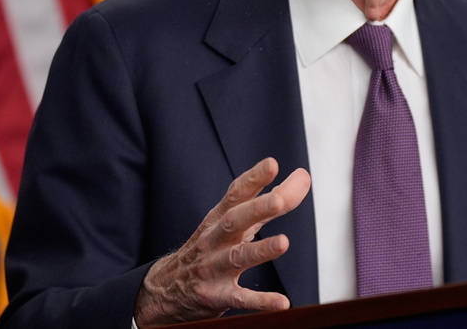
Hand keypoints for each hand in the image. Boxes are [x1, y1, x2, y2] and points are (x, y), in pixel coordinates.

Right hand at [133, 157, 310, 326]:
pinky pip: (240, 298)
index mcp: (219, 219)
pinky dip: (261, 300)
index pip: (236, 194)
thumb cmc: (209, 248)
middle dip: (257, 209)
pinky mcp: (216, 296)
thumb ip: (267, 201)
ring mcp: (213, 268)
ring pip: (237, 257)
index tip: (271, 164)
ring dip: (260, 250)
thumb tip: (302, 177)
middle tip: (280, 200)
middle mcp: (215, 240)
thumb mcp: (230, 223)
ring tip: (283, 243)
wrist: (165, 289)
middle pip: (235, 221)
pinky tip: (282, 302)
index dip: (253, 178)